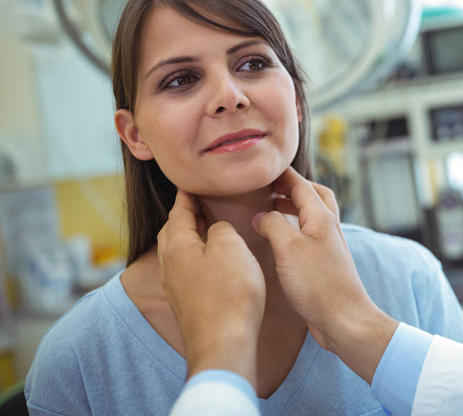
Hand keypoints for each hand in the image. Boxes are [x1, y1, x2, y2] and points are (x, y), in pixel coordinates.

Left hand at [157, 190, 264, 384]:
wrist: (224, 343)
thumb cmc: (229, 294)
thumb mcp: (231, 247)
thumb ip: (221, 228)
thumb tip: (216, 229)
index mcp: (176, 246)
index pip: (178, 210)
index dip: (187, 194)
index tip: (191, 182)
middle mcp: (169, 265)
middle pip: (172, 231)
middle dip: (184, 215)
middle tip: (199, 202)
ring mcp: (176, 287)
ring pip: (178, 252)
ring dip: (190, 237)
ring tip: (207, 228)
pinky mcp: (187, 303)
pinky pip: (186, 270)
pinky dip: (196, 256)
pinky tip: (212, 260)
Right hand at [253, 167, 398, 382]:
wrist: (344, 320)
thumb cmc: (318, 284)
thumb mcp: (288, 248)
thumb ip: (273, 225)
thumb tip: (260, 215)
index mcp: (322, 218)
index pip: (302, 185)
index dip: (283, 174)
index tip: (264, 167)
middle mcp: (328, 229)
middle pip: (314, 196)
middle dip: (293, 188)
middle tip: (270, 188)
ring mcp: (328, 247)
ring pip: (312, 217)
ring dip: (293, 209)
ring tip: (270, 211)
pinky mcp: (324, 265)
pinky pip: (309, 237)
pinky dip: (294, 231)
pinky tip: (279, 242)